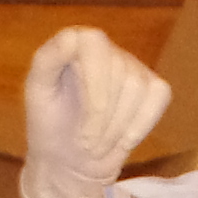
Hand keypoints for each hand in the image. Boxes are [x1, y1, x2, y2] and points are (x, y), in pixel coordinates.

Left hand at [15, 26, 174, 197]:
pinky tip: (124, 140)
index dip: (93, 82)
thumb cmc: (50, 125)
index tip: (80, 114)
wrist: (71, 160)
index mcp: (77, 43)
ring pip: (137, 87)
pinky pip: (159, 96)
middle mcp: (107, 49)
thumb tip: (70, 38)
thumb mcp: (37, 93)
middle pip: (118, 72)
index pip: (93, 43)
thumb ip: (46, 60)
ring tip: (98, 145)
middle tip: (86, 143)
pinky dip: (141, 125)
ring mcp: (133, 67)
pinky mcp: (154, 87)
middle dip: (101, 117)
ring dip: (118, 127)